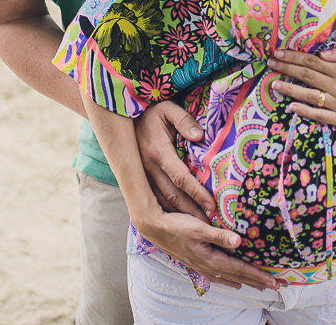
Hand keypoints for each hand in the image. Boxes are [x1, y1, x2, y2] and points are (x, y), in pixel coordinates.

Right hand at [134, 209, 279, 291]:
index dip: (258, 275)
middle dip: (256, 281)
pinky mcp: (196, 262)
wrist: (155, 228)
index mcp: (210, 259)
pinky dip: (228, 279)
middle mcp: (207, 266)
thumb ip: (219, 234)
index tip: (273, 281)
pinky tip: (232, 281)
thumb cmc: (176, 225)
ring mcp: (201, 266)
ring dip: (244, 281)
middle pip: (237, 276)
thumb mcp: (198, 227)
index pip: (240, 269)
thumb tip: (238, 240)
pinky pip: (217, 275)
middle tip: (274, 286)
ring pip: (228, 277)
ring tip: (257, 286)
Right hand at [135, 100, 214, 218]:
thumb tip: (199, 136)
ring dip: (181, 215)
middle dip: (191, 211)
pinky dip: (169, 211)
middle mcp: (149, 167)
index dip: (196, 192)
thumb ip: (184, 120)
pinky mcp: (142, 178)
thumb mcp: (168, 109)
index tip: (211, 204)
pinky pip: (156, 198)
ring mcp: (144, 174)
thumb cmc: (153, 111)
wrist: (125, 116)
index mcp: (158, 151)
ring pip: (163, 200)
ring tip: (199, 226)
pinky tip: (180, 220)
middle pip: (173, 195)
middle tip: (209, 224)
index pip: (180, 177)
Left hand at [267, 46, 335, 132]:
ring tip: (274, 85)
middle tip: (270, 64)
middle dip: (286, 69)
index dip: (294, 57)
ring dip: (289, 89)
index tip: (279, 53)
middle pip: (307, 76)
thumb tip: (321, 53)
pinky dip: (304, 111)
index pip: (312, 62)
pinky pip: (319, 115)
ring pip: (309, 95)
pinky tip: (290, 107)